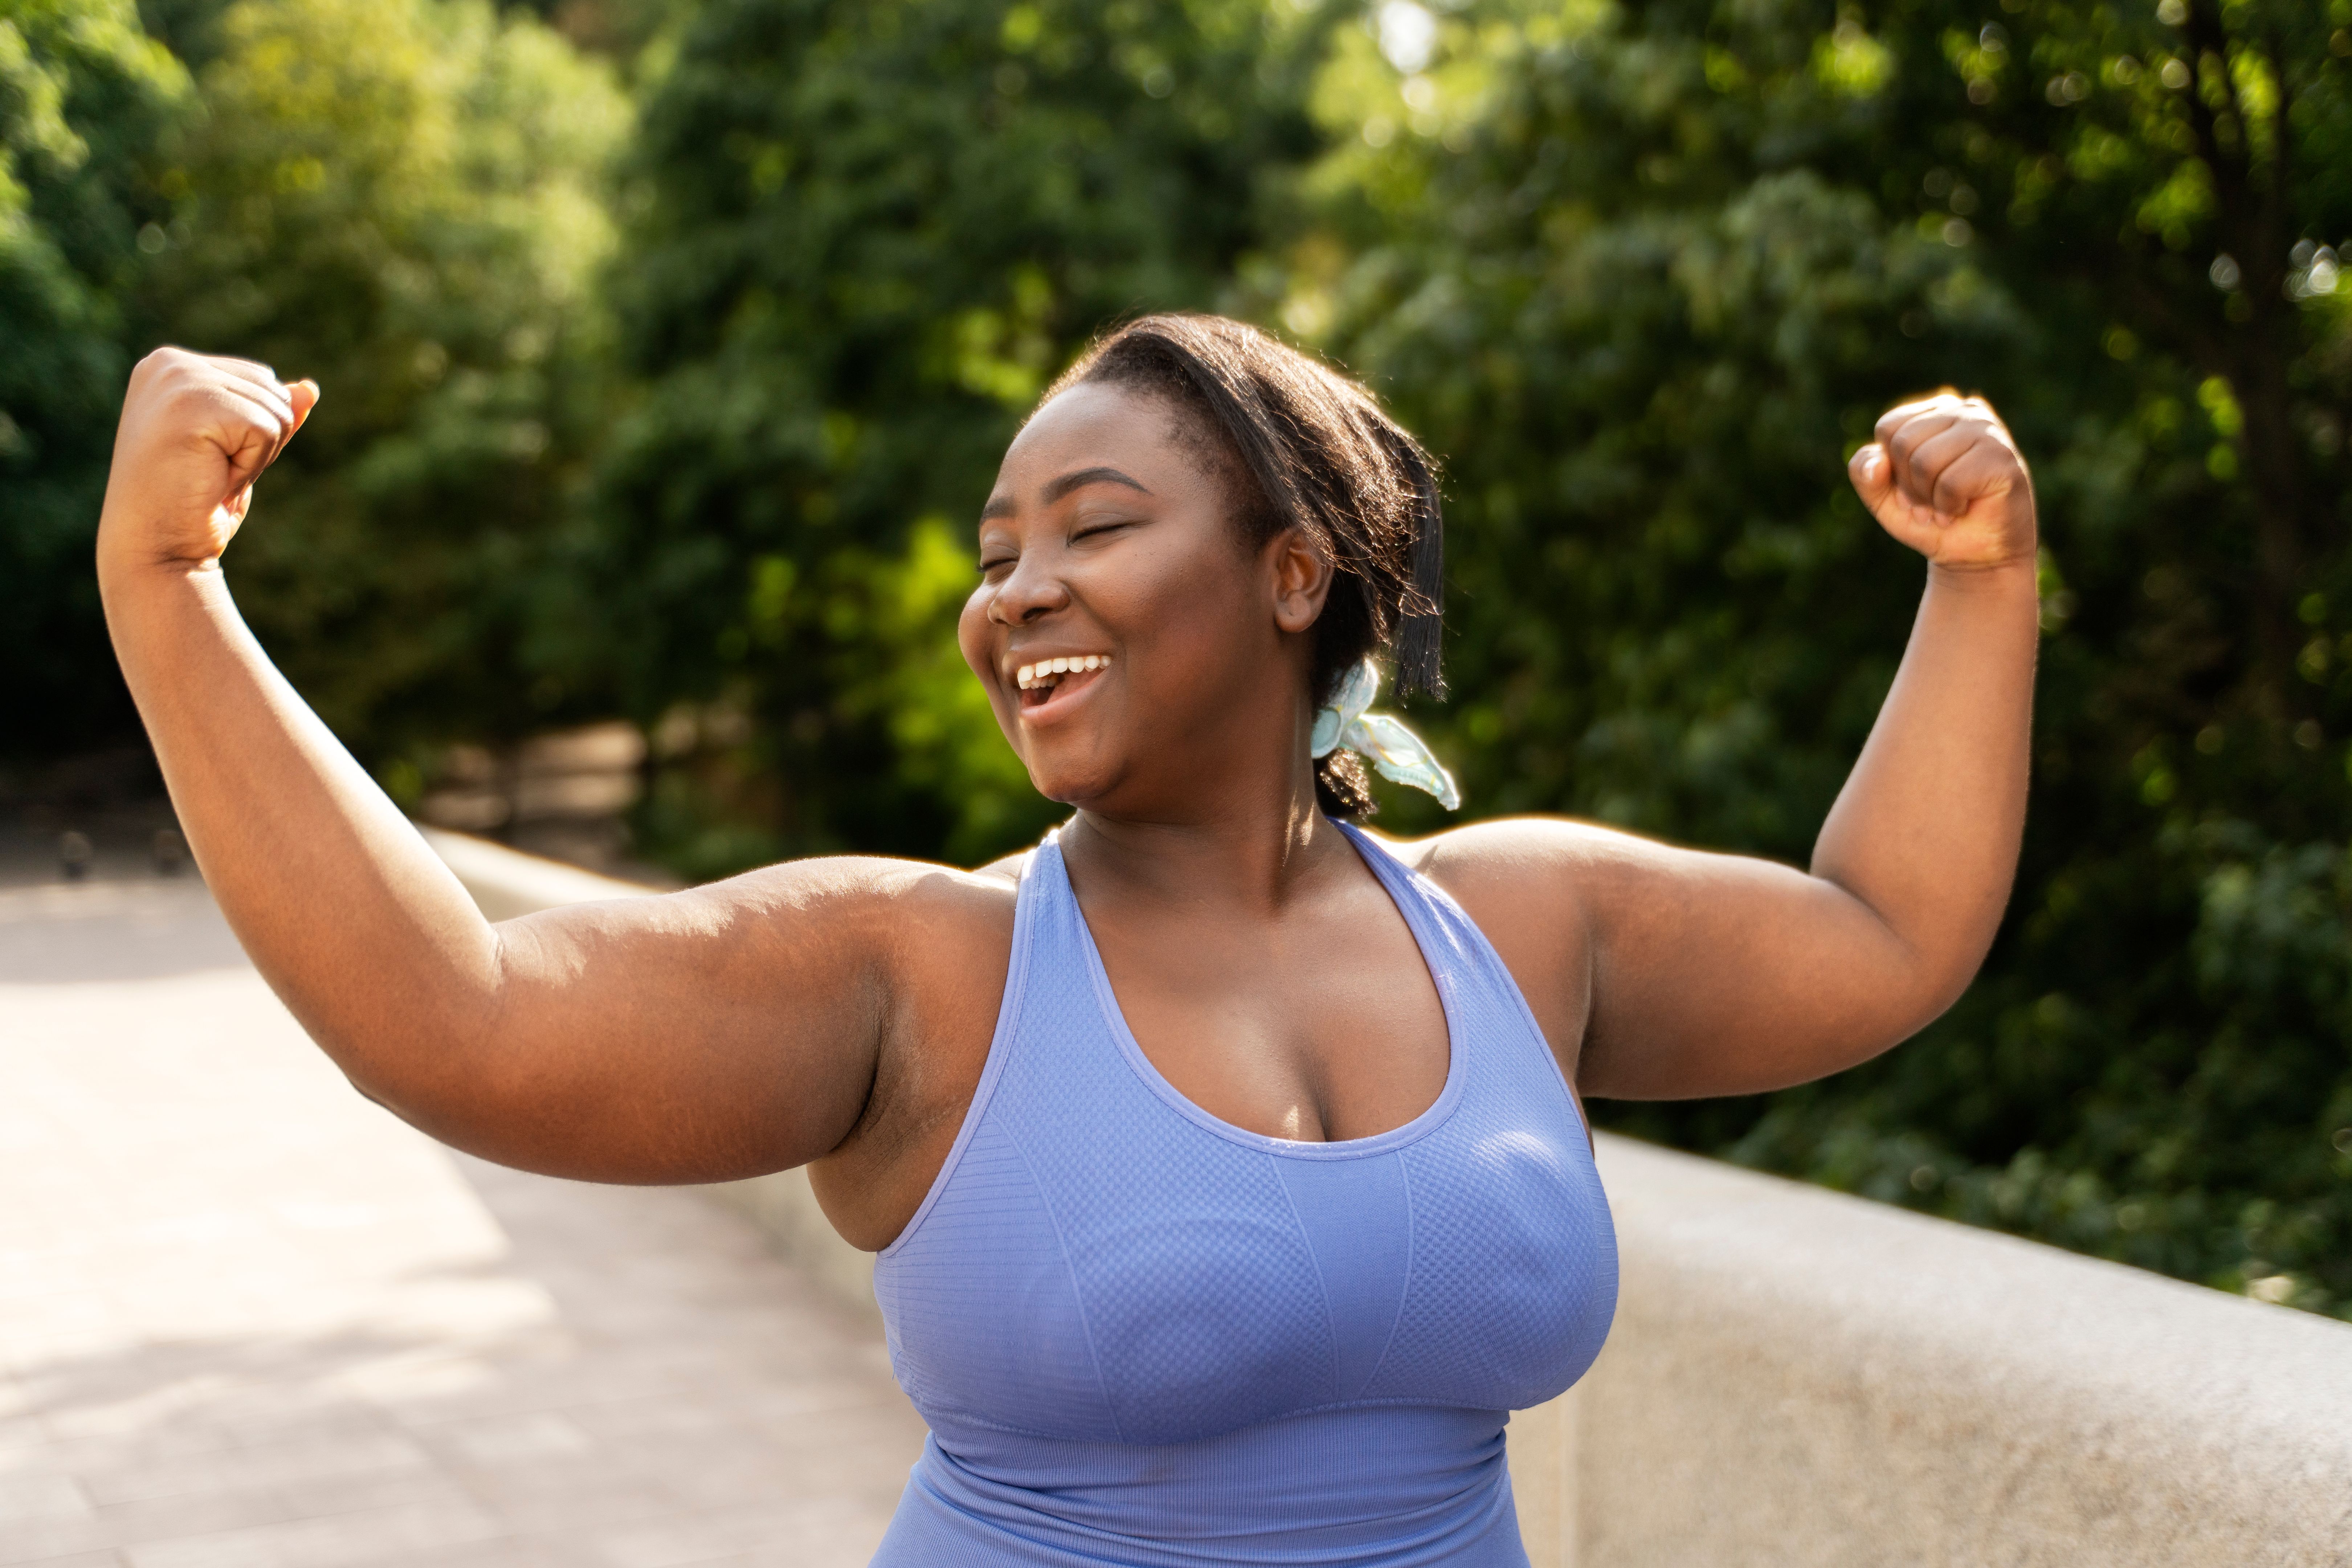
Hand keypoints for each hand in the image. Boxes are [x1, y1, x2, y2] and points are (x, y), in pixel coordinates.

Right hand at [96, 347, 318, 573]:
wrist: (157, 547)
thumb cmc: (193, 501)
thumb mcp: (238, 449)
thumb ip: (268, 412)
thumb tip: (310, 389)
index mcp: (170, 365)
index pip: (259, 377)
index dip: (251, 429)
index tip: (206, 455)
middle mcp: (168, 364)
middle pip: (271, 388)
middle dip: (257, 440)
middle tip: (208, 469)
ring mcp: (178, 380)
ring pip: (275, 409)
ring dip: (254, 455)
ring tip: (207, 474)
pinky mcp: (193, 405)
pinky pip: (267, 430)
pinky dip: (251, 465)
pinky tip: (211, 478)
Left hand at [1848, 391, 2035, 571]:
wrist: (1975, 556)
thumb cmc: (1931, 519)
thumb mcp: (1883, 498)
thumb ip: (1865, 473)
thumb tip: (1878, 460)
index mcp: (1936, 411)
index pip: (1888, 427)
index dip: (1890, 468)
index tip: (1910, 490)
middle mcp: (1965, 411)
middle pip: (1903, 442)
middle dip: (1908, 486)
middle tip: (1929, 504)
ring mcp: (1988, 430)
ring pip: (1925, 461)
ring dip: (1928, 499)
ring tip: (1947, 508)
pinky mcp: (2002, 458)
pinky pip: (1950, 482)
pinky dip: (1948, 507)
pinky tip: (1963, 509)